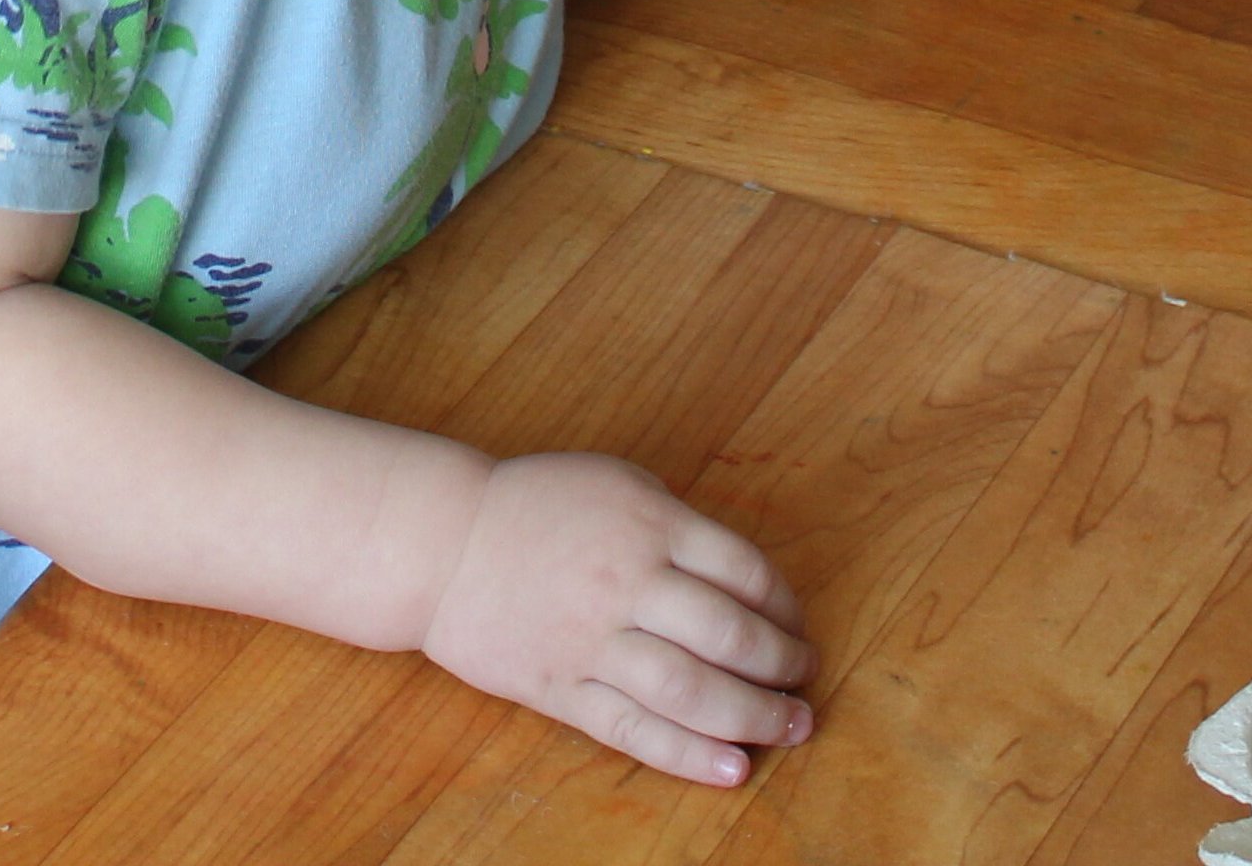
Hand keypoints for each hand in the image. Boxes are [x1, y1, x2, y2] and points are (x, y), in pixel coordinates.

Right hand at [421, 453, 815, 786]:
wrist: (444, 542)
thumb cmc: (536, 504)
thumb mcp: (617, 483)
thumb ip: (676, 523)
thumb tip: (742, 579)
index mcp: (649, 523)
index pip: (744, 571)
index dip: (784, 606)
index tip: (798, 626)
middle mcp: (627, 582)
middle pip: (728, 635)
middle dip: (781, 665)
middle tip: (806, 682)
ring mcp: (592, 641)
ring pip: (689, 690)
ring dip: (752, 716)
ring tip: (791, 728)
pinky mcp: (561, 688)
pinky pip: (632, 730)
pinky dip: (687, 755)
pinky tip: (731, 768)